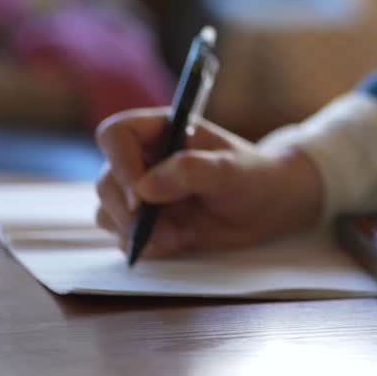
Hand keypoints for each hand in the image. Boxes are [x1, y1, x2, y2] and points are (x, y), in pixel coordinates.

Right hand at [94, 108, 323, 257]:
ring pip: (107, 211)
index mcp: (161, 131)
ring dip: (133, 230)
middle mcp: (145, 159)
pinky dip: (143, 244)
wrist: (269, 205)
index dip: (119, 162)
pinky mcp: (148, 222)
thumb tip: (145, 187)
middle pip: (106, 180)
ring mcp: (143, 192)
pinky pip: (123, 237)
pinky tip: (175, 241)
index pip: (116, 135)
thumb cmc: (253, 176)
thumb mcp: (230, 170)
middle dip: (126, 208)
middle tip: (153, 224)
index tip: (141, 193)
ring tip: (174, 235)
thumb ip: (191, 171)